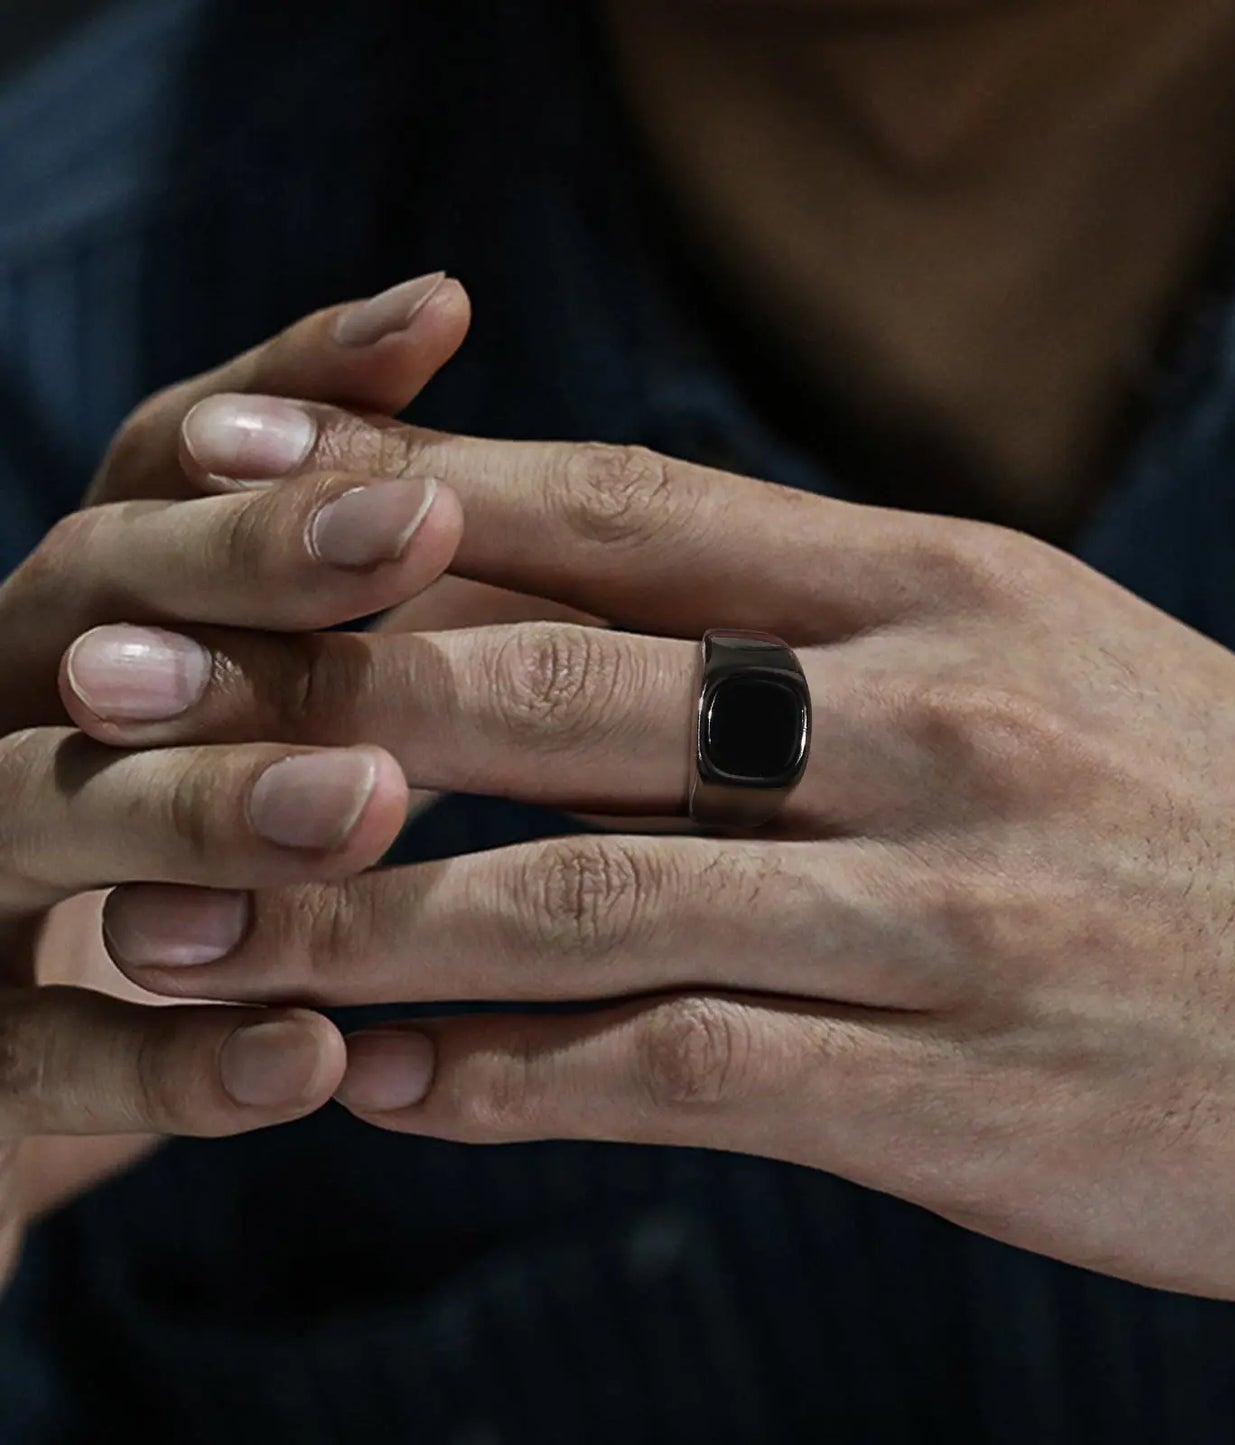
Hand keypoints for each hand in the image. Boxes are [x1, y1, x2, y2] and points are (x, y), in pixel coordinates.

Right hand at [0, 273, 483, 1284]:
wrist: (4, 1097)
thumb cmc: (153, 892)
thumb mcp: (228, 730)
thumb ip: (314, 623)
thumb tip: (479, 480)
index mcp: (63, 632)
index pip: (155, 479)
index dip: (288, 396)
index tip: (441, 319)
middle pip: (90, 599)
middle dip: (248, 561)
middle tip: (419, 527)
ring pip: (39, 811)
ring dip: (204, 803)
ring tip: (369, 805)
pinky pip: (39, 1065)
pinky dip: (173, 1063)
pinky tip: (313, 1060)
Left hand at [96, 405, 1234, 1308]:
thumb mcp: (1042, 667)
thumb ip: (827, 643)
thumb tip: (610, 630)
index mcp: (948, 588)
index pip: (619, 512)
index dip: (405, 497)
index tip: (233, 492)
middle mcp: (933, 718)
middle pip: (554, 682)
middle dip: (313, 699)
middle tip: (122, 714)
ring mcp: (945, 905)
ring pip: (577, 891)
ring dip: (358, 919)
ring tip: (192, 935)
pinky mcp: (961, 1086)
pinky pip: (677, 1068)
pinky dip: (511, 1079)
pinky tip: (389, 1087)